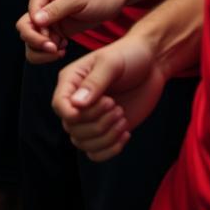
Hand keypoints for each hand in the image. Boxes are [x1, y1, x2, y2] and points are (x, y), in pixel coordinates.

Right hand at [17, 0, 131, 63]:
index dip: (37, 34)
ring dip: (42, 50)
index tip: (53, 44)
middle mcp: (40, 2)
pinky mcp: (56, 27)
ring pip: (32, 40)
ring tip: (61, 51)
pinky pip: (45, 43)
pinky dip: (50, 51)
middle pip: (25, 29)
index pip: (28, 17)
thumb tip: (35, 21)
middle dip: (37, 44)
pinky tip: (65, 48)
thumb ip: (56, 9)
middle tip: (56, 51)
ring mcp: (48, 16)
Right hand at [52, 34, 166, 160]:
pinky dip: (110, 150)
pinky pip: (95, 153)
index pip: (59, 106)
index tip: (102, 104)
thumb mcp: (111, 63)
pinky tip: (126, 132)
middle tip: (116, 105)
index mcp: (71, 81)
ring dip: (105, 136)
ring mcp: (91, 118)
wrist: (151, 64)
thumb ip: (94, 83)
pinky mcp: (105, 130)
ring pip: (82, 143)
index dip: (72, 113)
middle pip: (71, 128)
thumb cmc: (128, 56)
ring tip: (122, 116)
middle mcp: (76, 102)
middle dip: (97, 122)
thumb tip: (76, 105)